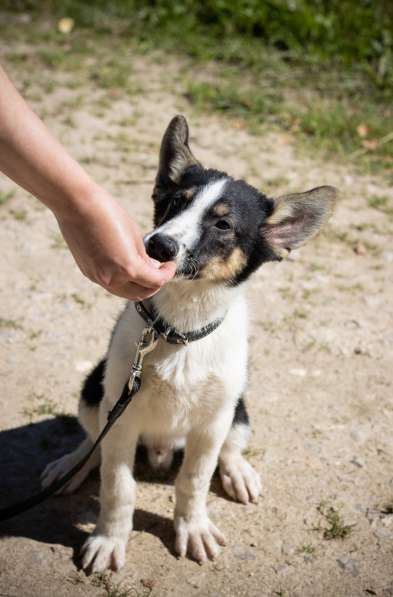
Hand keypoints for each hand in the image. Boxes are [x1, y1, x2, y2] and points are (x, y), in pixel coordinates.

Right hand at [56, 189, 175, 299]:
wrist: (76, 206)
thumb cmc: (106, 213)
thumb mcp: (134, 234)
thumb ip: (144, 257)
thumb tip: (151, 268)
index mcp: (128, 268)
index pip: (156, 281)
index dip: (167, 274)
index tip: (170, 265)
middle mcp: (112, 278)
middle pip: (141, 293)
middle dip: (155, 284)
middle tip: (160, 271)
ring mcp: (98, 278)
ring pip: (125, 292)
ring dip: (138, 285)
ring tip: (145, 270)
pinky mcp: (88, 273)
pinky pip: (110, 284)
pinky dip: (122, 280)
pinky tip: (125, 266)